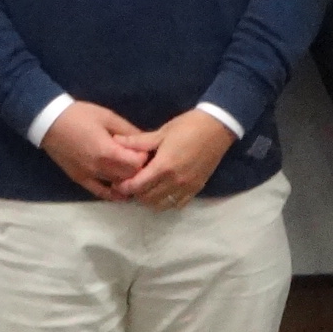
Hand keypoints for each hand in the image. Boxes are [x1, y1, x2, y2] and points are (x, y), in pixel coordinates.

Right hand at [41, 102, 139, 197]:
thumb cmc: (80, 115)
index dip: (144, 157)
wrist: (50, 122)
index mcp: (107, 151)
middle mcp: (99, 168)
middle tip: (140, 160)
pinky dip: (113, 194)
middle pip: (128, 177)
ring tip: (132, 171)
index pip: (135, 164)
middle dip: (138, 170)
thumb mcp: (108, 117)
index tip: (144, 150)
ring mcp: (89, 176)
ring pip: (117, 186)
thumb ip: (128, 131)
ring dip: (128, 181)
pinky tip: (122, 192)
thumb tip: (146, 141)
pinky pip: (100, 193)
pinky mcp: (80, 180)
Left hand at [110, 108, 238, 208]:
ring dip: (150, 200)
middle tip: (131, 184)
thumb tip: (115, 140)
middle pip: (147, 198)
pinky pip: (178, 204)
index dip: (124, 187)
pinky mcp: (197, 188)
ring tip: (147, 188)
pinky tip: (164, 191)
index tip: (118, 183)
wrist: (217, 127)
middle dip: (135, 193)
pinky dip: (167, 201)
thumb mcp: (161, 132)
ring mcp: (187, 187)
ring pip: (161, 205)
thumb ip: (138, 142)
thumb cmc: (188, 126)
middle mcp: (174, 181)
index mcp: (163, 166)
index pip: (137, 186)